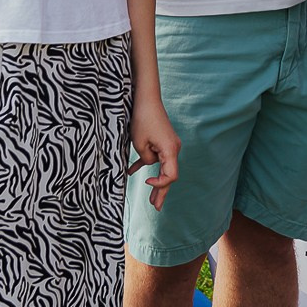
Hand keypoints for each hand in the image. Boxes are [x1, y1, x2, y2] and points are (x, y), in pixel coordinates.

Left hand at [127, 92, 180, 210]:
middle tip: (156, 208)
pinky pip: (155, 157)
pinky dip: (145, 164)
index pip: (170, 176)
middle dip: (161, 192)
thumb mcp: (140, 143)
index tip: (146, 181)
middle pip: (169, 176)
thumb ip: (146, 158)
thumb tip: (148, 163)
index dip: (159, 183)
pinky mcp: (162, 141)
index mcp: (170, 150)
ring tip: (151, 200)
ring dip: (155, 181)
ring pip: (162, 168)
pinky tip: (132, 172)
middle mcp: (173, 149)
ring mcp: (168, 145)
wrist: (146, 98)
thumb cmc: (143, 119)